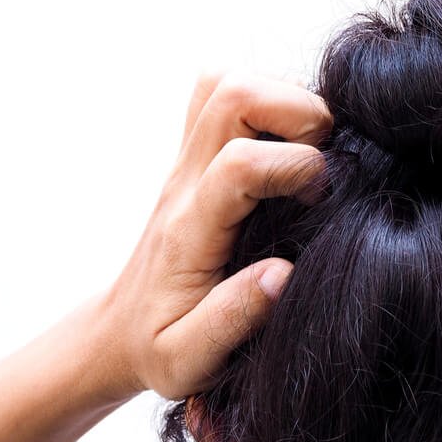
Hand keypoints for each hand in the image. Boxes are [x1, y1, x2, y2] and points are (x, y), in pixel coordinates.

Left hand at [98, 73, 330, 399]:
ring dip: (282, 99)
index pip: (241, 163)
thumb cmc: (159, 348)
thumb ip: (234, 320)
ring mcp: (187, 162)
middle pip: (234, 94)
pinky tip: (288, 147)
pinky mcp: (196, 156)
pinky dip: (267, 101)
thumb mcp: (188, 359)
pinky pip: (223, 93)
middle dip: (298, 112)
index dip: (296, 166)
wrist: (118, 332)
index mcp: (191, 228)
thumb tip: (283, 272)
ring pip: (228, 82)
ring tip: (309, 149)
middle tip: (324, 160)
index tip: (321, 199)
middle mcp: (186, 181)